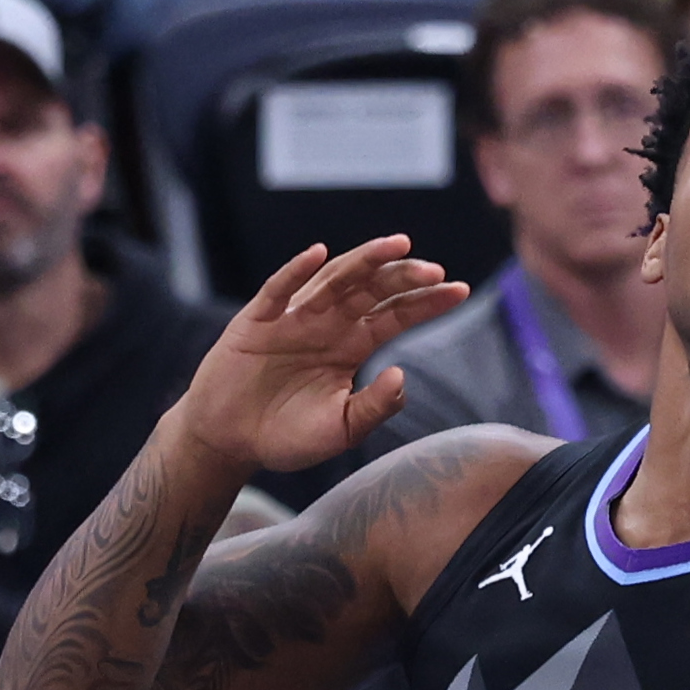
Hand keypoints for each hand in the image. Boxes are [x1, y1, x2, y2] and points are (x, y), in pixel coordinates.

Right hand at [174, 237, 467, 471]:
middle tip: (434, 269)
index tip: (460, 289)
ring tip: (396, 245)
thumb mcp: (342, 429)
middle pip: (372, 289)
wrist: (228, 444)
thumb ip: (375, 406)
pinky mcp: (256, 322)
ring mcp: (292, 319)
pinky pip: (277, 291)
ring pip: (333, 280)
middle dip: (403, 276)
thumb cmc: (286, 436)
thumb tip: (402, 374)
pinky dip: (296, 272)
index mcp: (352, 345)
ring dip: (364, 260)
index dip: (426, 301)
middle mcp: (327, 323)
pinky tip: (318, 254)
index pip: (396, 314)